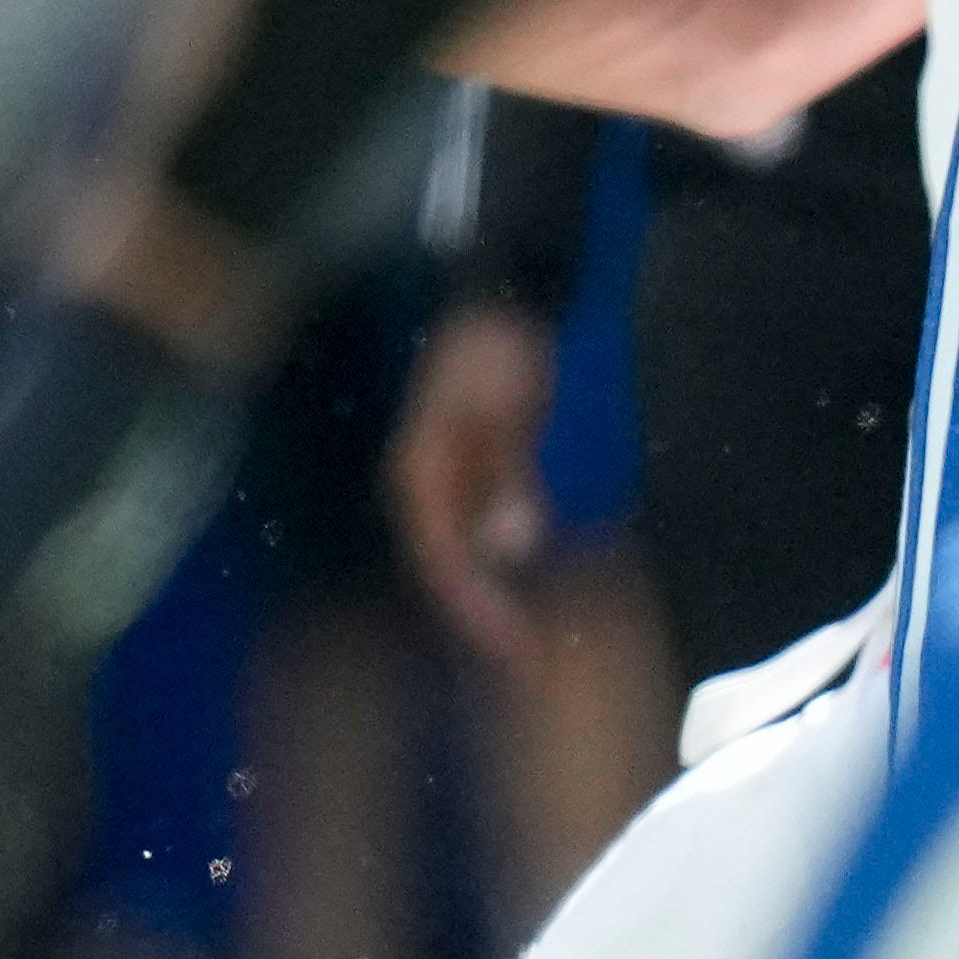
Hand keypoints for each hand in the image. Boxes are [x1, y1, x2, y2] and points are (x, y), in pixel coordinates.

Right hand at [387, 299, 569, 666]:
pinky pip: (484, 529)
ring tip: (531, 632)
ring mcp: (446, 479)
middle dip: (482, 613)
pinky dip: (507, 561)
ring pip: (463, 552)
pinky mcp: (474, 471)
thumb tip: (511, 547)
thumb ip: (506, 476)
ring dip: (494, 592)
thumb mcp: (503, 412)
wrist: (505, 300)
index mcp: (420, 474)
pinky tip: (538, 578)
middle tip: (525, 658)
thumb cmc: (498, 350)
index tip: (512, 646)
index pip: (441, 559)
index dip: (475, 608)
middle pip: (447, 565)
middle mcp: (423, 485)